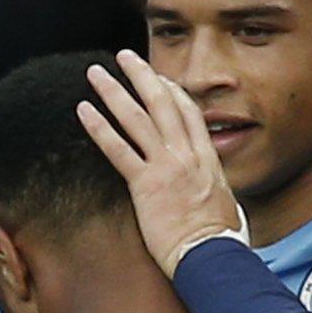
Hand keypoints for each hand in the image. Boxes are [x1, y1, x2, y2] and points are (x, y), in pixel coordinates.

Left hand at [78, 49, 246, 277]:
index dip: (172, 91)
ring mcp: (166, 167)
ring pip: (136, 118)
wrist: (212, 256)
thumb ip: (214, 192)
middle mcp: (187, 156)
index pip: (189, 113)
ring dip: (113, 91)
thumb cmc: (220, 242)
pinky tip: (83, 110)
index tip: (158, 77)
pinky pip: (117, 149)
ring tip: (95, 73)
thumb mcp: (227, 207)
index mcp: (207, 160)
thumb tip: (215, 197)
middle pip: (162, 103)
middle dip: (142, 76)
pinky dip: (99, 127)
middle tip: (124, 56)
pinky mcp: (145, 185)